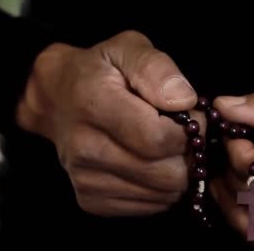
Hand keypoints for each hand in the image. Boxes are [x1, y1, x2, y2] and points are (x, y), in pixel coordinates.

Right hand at [16, 31, 203, 215]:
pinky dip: (162, 187)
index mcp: (94, 104)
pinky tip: (154, 163)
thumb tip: (184, 101)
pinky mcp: (92, 200)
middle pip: (165, 173)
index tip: (195, 117)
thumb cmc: (100, 70)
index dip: (189, 131)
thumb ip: (156, 68)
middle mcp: (85, 148)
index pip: (158, 138)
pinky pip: (150, 206)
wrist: (58, 99)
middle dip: (189, 154)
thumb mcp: (128, 48)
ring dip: (179, 172)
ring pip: (163, 194)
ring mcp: (86, 180)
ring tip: (169, 146)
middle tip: (185, 134)